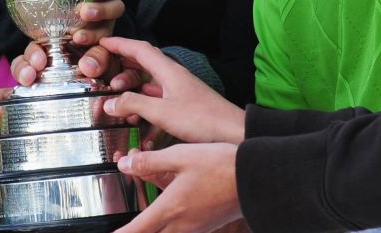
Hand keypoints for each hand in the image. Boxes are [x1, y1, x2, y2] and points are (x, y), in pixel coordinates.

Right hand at [101, 37, 244, 143]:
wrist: (232, 133)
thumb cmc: (202, 119)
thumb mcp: (162, 112)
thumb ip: (134, 104)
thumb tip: (110, 102)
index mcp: (169, 71)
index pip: (140, 49)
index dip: (119, 45)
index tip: (102, 43)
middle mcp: (174, 77)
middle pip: (144, 65)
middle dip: (123, 69)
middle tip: (106, 76)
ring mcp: (180, 92)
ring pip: (150, 85)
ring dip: (133, 92)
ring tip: (118, 103)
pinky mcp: (184, 107)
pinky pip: (159, 103)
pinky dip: (146, 111)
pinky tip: (140, 129)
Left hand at [114, 143, 241, 232]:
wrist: (256, 178)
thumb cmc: (221, 166)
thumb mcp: (181, 156)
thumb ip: (150, 162)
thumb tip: (125, 164)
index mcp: (170, 209)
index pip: (135, 231)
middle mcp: (181, 225)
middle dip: (135, 231)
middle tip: (124, 227)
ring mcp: (195, 228)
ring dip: (152, 223)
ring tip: (149, 203)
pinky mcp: (206, 226)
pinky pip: (181, 229)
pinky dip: (170, 221)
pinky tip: (172, 204)